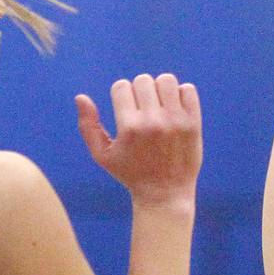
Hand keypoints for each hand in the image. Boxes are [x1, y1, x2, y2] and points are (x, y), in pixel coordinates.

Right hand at [76, 74, 201, 206]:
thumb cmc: (130, 174)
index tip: (125, 110)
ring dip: (160, 89)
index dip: (121, 96)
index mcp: (129, 127)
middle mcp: (153, 122)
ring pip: (166, 80)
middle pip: (143, 80)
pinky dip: (181, 95)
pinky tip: (175, 109)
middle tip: (143, 109)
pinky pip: (188, 90)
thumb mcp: (102, 155)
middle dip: (140, 91)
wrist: (165, 194)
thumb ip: (87, 126)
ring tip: (159, 105)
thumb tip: (80, 97)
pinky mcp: (193, 123)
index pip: (121, 86)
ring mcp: (176, 121)